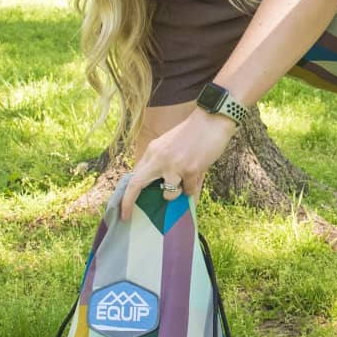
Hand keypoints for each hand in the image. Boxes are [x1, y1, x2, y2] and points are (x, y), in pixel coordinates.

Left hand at [120, 108, 236, 219]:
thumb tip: (155, 186)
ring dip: (175, 195)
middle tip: (127, 217)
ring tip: (183, 184)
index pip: (134, 176)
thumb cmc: (194, 133)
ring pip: (168, 195)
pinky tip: (198, 173)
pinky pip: (189, 191)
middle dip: (129, 202)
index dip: (126, 195)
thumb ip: (159, 161)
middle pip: (137, 184)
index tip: (124, 210)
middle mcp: (160, 158)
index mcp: (153, 151)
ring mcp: (175, 165)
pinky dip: (193, 188)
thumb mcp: (169, 144)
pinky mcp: (191, 170)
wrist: (213, 119)